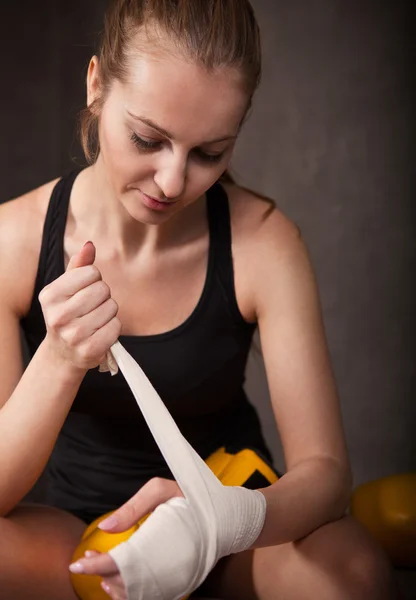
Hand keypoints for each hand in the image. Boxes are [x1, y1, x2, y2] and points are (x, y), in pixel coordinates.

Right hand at [39, 241, 120, 370]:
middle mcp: (57, 316)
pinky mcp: (89, 350)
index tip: (85, 291)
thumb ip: (79, 266)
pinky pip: (116, 326)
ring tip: (95, 320)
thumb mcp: (68, 288)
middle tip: (92, 307)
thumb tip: (89, 245)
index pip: (91, 272)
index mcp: (50, 295)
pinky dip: (114, 327)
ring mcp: (72, 335)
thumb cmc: (69, 314)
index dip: (94, 279)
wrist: (63, 353)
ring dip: (109, 311)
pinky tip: (100, 332)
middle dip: (104, 295)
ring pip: (111, 307)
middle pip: (102, 289)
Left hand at [69, 478, 183, 598]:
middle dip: (102, 574)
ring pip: (137, 594)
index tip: (78, 562)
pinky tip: (122, 582)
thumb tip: (105, 526)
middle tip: (87, 561)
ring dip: (115, 586)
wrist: (225, 517)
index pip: (122, 560)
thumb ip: (133, 506)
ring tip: (102, 572)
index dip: (98, 564)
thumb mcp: (162, 489)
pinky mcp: (178, 582)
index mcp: (160, 540)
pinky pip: (151, 595)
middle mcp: (166, 565)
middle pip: (126, 581)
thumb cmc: (192, 499)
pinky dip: (132, 593)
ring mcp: (173, 577)